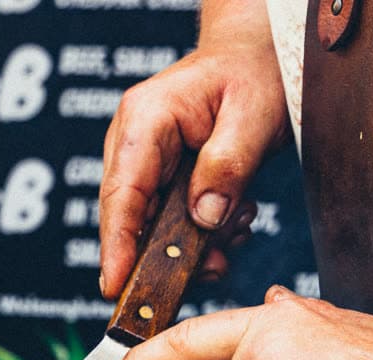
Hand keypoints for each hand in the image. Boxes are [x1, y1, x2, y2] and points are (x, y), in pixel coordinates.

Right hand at [99, 12, 287, 299]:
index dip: (116, 247)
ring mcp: (147, 167)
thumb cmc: (252, 71)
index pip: (121, 195)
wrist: (256, 57)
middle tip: (213, 267)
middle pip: (133, 222)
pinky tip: (232, 223)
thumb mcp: (252, 114)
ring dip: (196, 246)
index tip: (116, 289)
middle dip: (170, 257)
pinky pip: (173, 227)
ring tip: (235, 231)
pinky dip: (204, 237)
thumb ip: (227, 165)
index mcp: (145, 120)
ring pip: (155, 232)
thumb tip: (204, 217)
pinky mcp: (163, 184)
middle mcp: (135, 146)